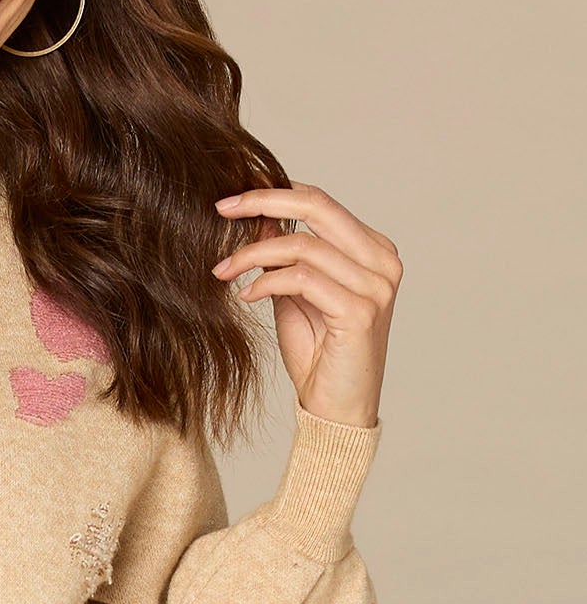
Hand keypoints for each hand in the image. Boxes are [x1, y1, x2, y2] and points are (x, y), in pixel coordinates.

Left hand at [210, 182, 400, 427]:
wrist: (337, 408)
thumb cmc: (319, 355)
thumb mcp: (295, 296)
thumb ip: (286, 258)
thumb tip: (260, 218)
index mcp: (373, 251)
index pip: (321, 203)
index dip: (274, 195)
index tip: (231, 201)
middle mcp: (382, 262)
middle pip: (318, 207)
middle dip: (263, 202)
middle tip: (221, 208)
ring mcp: (376, 286)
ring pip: (303, 246)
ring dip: (253, 255)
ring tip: (223, 271)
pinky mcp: (360, 311)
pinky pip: (302, 279)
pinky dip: (266, 283)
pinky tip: (246, 295)